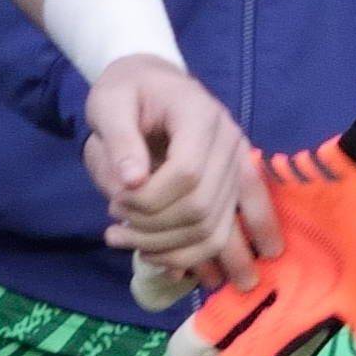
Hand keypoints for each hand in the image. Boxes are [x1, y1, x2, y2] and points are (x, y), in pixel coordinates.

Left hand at [83, 55, 271, 291]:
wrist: (150, 82)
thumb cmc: (126, 92)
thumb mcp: (108, 104)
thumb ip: (119, 140)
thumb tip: (131, 182)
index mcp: (199, 116)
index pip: (186, 174)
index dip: (148, 200)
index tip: (115, 204)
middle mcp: (230, 141)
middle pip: (202, 207)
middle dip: (155, 228)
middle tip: (116, 229)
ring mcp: (239, 162)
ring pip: (219, 226)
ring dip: (178, 251)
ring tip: (138, 253)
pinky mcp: (240, 179)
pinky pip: (246, 219)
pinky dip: (225, 250)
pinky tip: (198, 273)